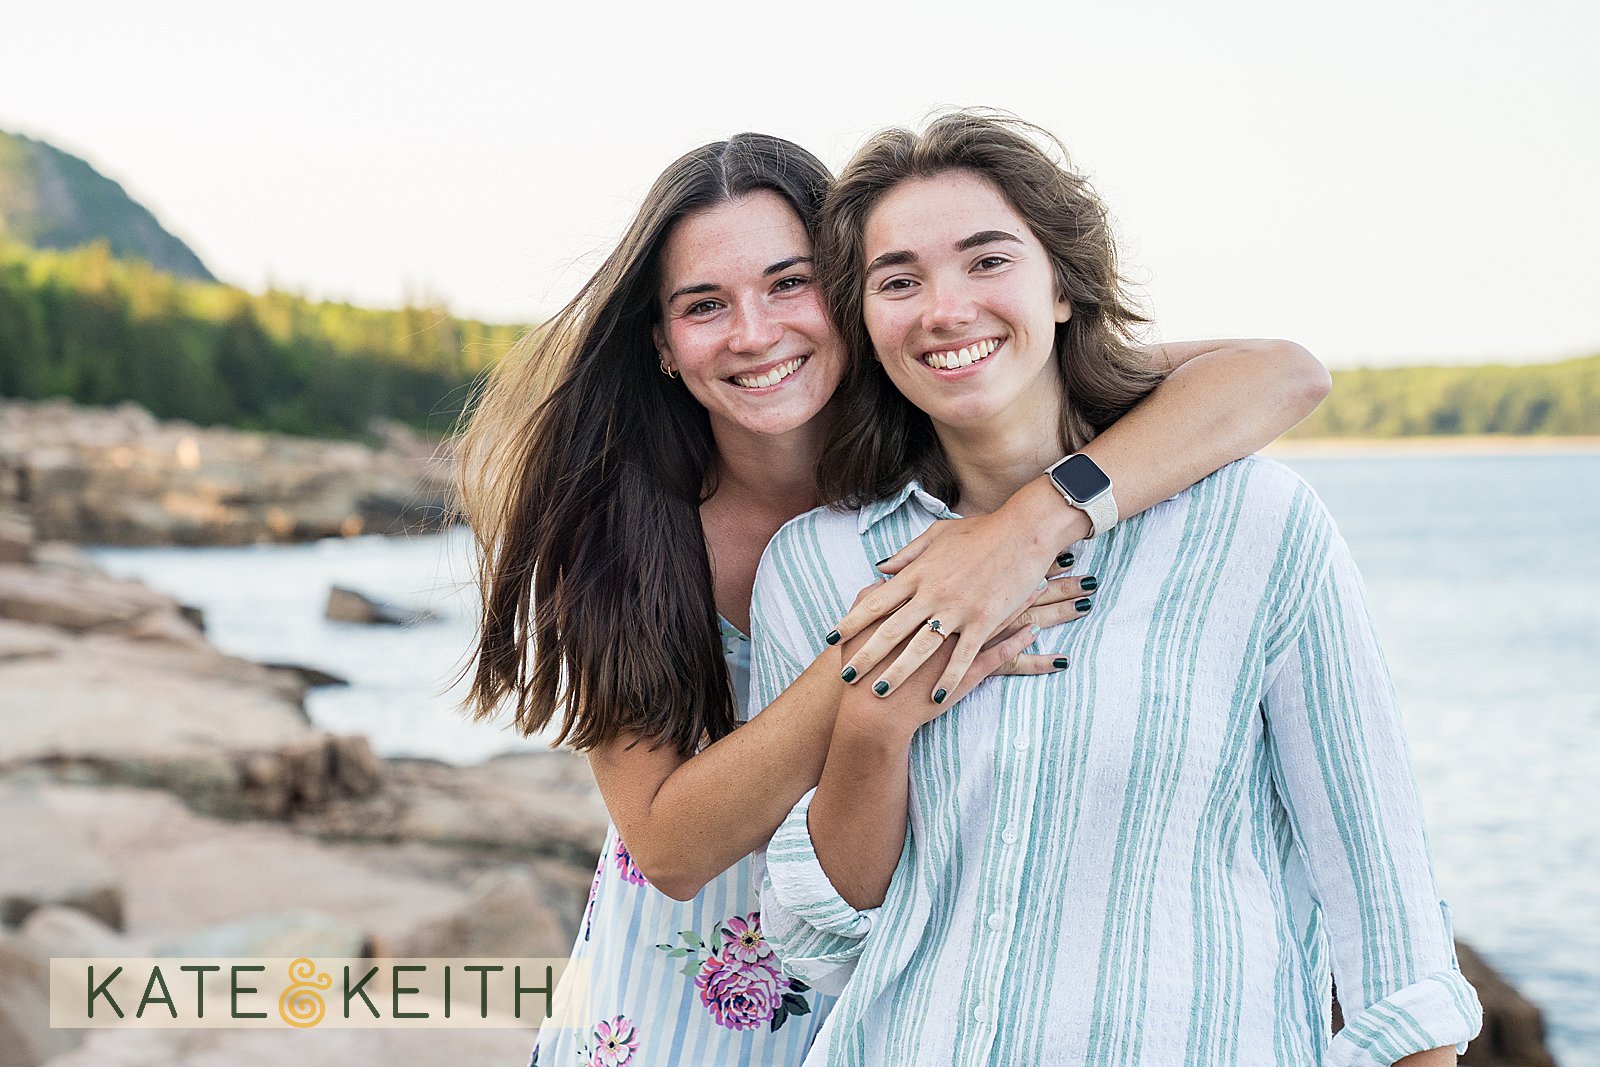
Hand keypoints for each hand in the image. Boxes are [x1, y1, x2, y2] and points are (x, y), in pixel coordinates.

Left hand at [832, 500, 1095, 702]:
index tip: (832, 637)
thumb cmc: (981, 530)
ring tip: (878, 693)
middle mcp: (932, 593)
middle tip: (846, 676)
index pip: (876, 602)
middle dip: (865, 656)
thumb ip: (907, 554)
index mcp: (919, 573)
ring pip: (920, 648)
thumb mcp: (938, 535)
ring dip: (897, 672)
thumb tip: (881, 568)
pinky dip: (948, 678)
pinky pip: (962, 656)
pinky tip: (935, 697)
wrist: (1023, 530)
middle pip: (890, 630)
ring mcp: (957, 609)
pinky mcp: (984, 621)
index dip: (852, 621)